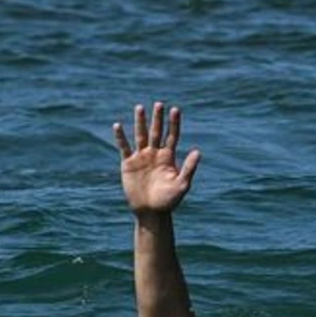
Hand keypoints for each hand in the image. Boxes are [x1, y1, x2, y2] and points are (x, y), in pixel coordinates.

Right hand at [113, 101, 201, 215]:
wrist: (151, 212)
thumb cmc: (169, 201)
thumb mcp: (181, 185)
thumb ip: (189, 168)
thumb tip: (198, 151)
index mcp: (168, 157)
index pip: (172, 136)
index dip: (173, 123)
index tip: (175, 109)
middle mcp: (155, 154)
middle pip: (156, 132)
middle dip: (157, 118)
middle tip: (159, 104)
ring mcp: (141, 157)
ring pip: (140, 135)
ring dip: (140, 122)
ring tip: (140, 107)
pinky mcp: (128, 164)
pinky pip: (124, 147)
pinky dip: (121, 137)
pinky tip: (118, 125)